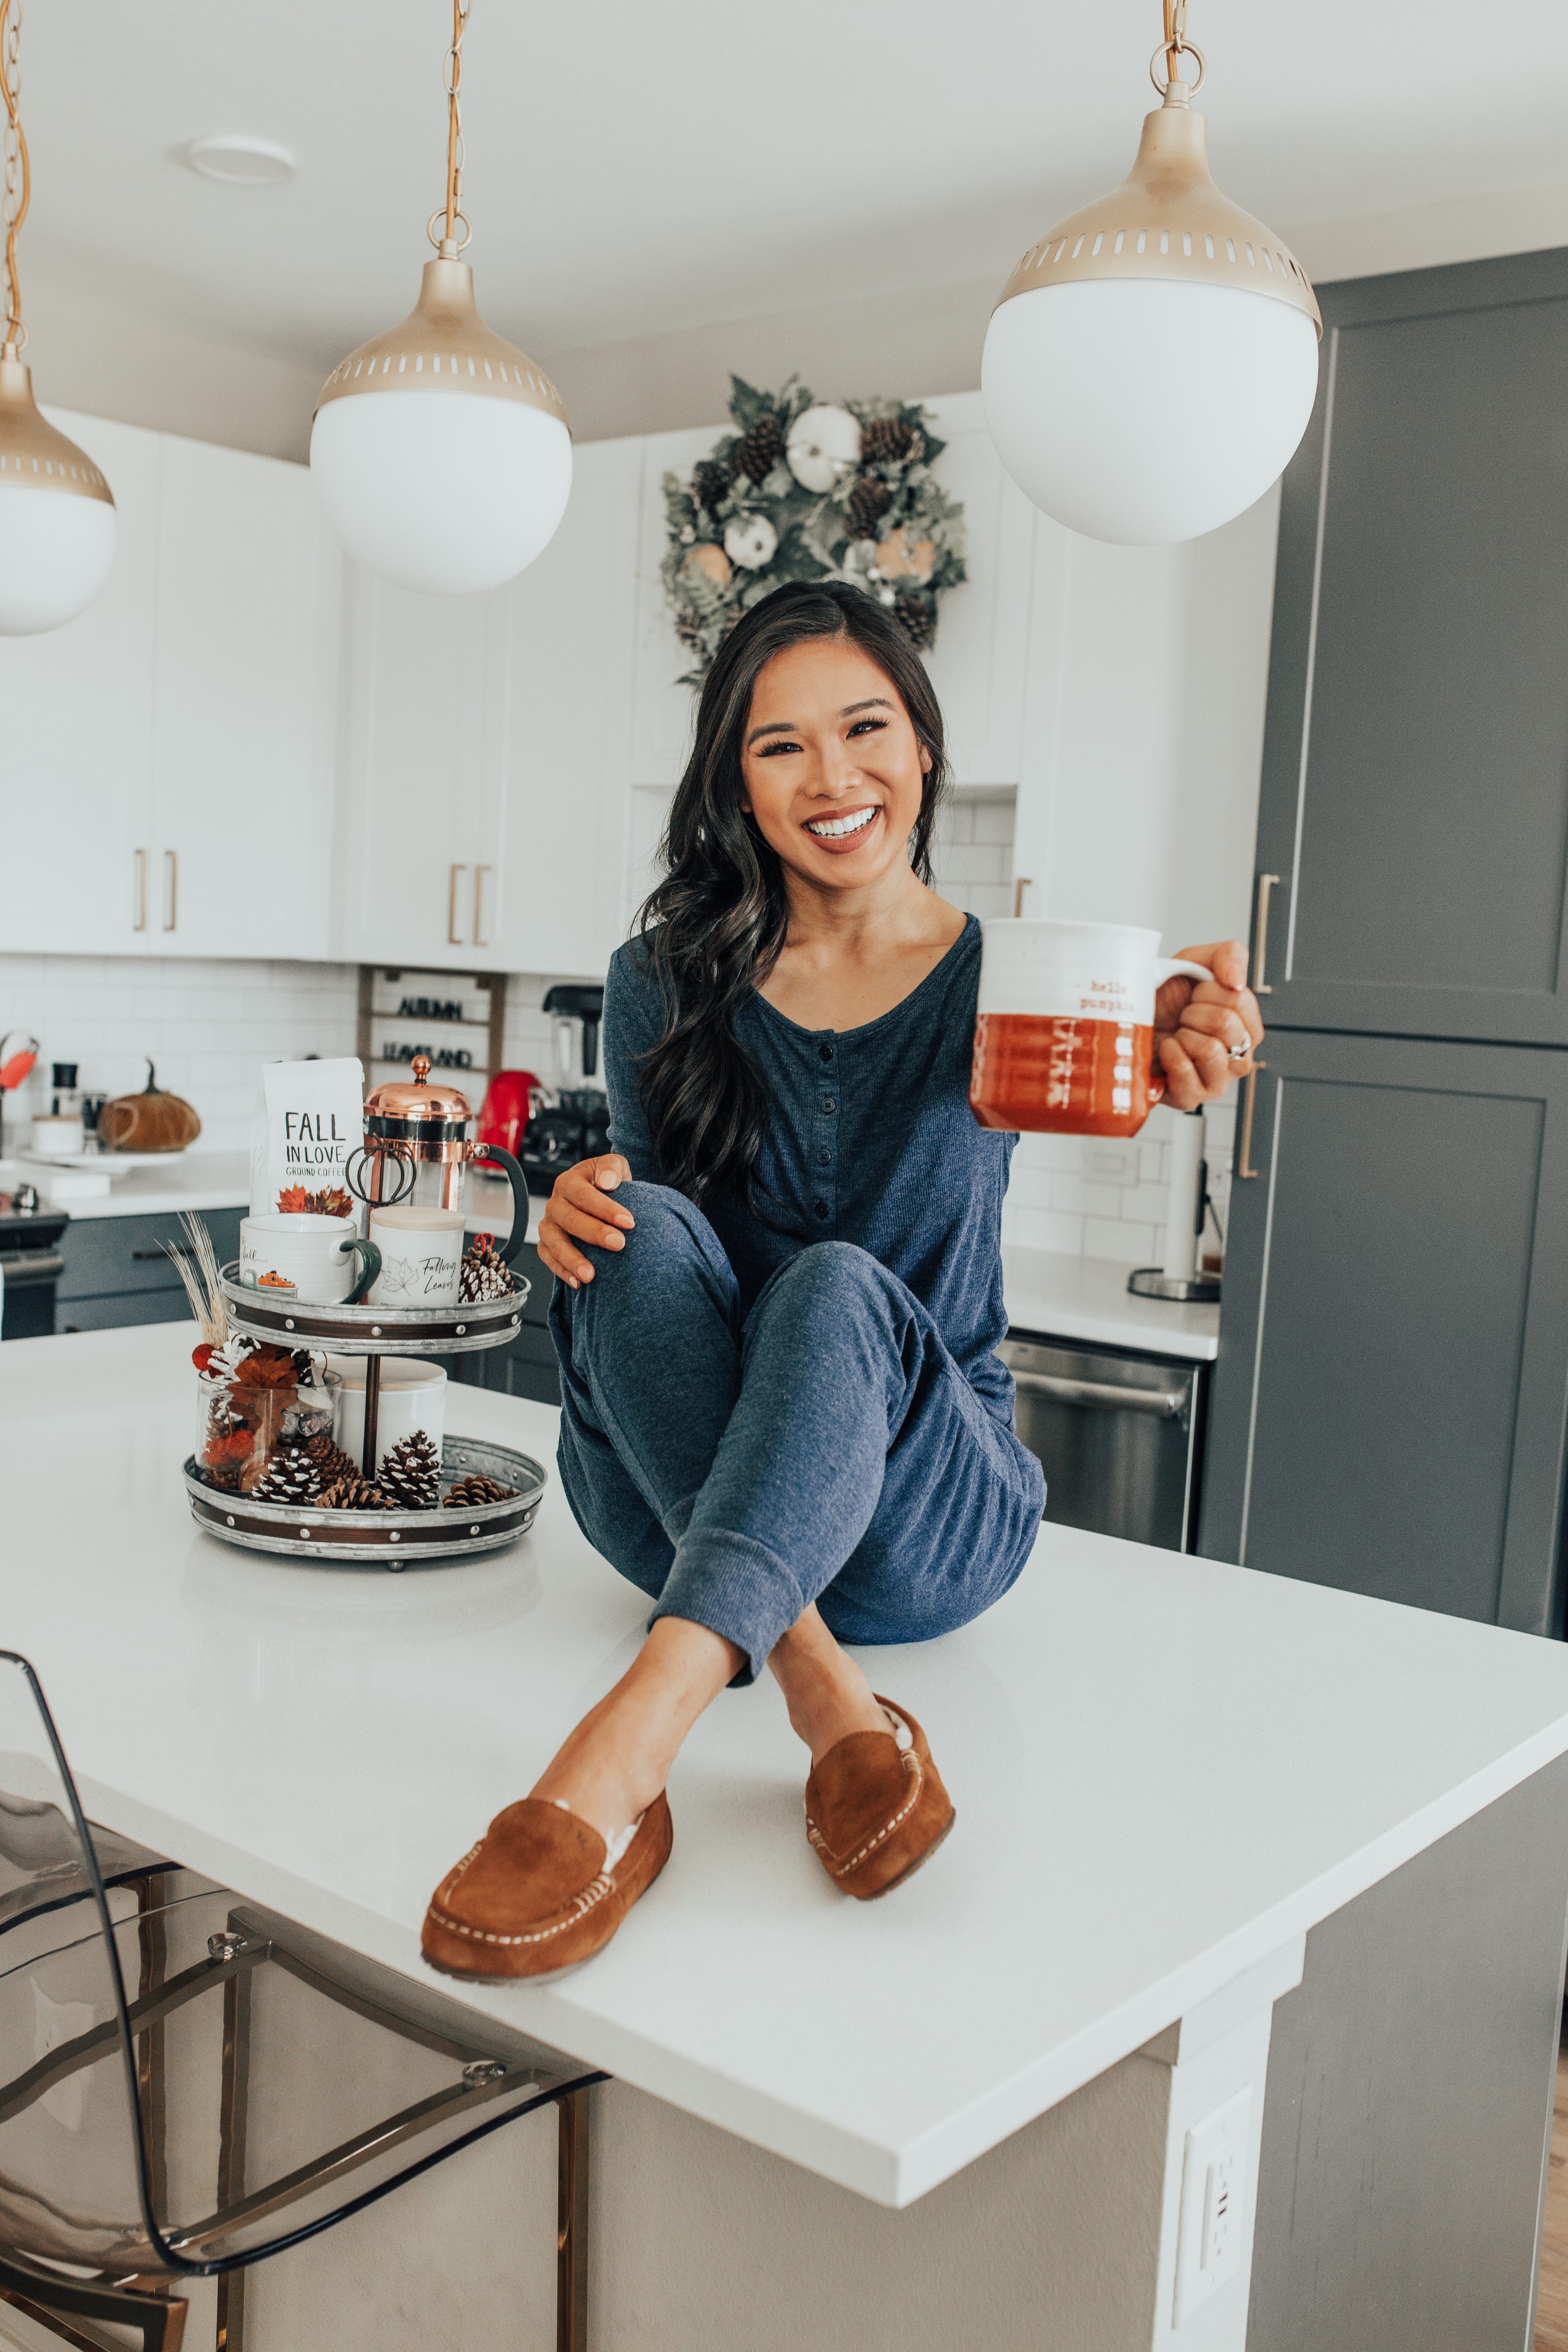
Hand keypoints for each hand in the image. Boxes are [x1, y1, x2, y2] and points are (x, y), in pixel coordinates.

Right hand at [537, 1154, 634, 1288]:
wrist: (602, 1196)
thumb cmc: (608, 1182)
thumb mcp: (614, 1165)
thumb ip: (612, 1167)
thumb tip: (607, 1182)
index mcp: (569, 1182)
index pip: (584, 1195)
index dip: (606, 1208)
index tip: (629, 1222)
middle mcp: (555, 1203)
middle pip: (569, 1219)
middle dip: (594, 1234)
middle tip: (619, 1244)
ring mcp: (549, 1225)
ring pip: (554, 1242)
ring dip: (572, 1259)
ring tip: (591, 1275)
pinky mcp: (547, 1243)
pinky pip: (548, 1258)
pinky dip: (561, 1271)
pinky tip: (578, 1283)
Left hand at [1154, 940, 1263, 1110]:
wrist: (1126, 1022)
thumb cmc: (1162, 999)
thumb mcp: (1195, 962)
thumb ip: (1229, 955)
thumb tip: (1236, 980)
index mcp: (1246, 1025)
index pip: (1240, 1001)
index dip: (1209, 990)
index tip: (1195, 995)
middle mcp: (1237, 1056)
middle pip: (1227, 1025)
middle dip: (1194, 1012)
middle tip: (1181, 1017)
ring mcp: (1216, 1080)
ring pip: (1212, 1051)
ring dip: (1183, 1035)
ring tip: (1175, 1035)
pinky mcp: (1190, 1099)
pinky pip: (1187, 1073)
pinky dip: (1170, 1055)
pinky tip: (1165, 1051)